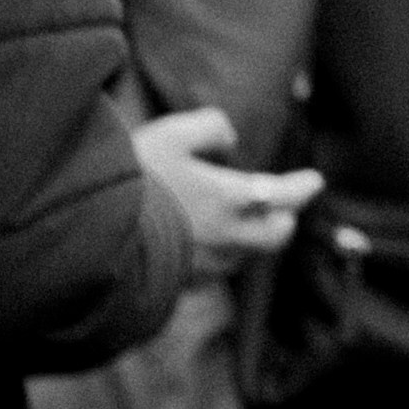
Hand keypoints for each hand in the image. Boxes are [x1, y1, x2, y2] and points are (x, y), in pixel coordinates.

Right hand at [133, 104, 319, 270]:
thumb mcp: (172, 134)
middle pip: (276, 235)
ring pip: (246, 253)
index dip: (303, 187)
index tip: (314, 180)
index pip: (285, 196)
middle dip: (285, 219)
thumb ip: (210, 127)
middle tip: (286, 209)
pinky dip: (223, 254)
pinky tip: (209, 243)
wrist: (94, 234)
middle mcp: (227, 236)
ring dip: (254, 238)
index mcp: (231, 199)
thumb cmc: (136, 179)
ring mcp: (207, 264)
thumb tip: (231, 137)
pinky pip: (216, 269)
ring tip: (246, 223)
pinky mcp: (184, 281)